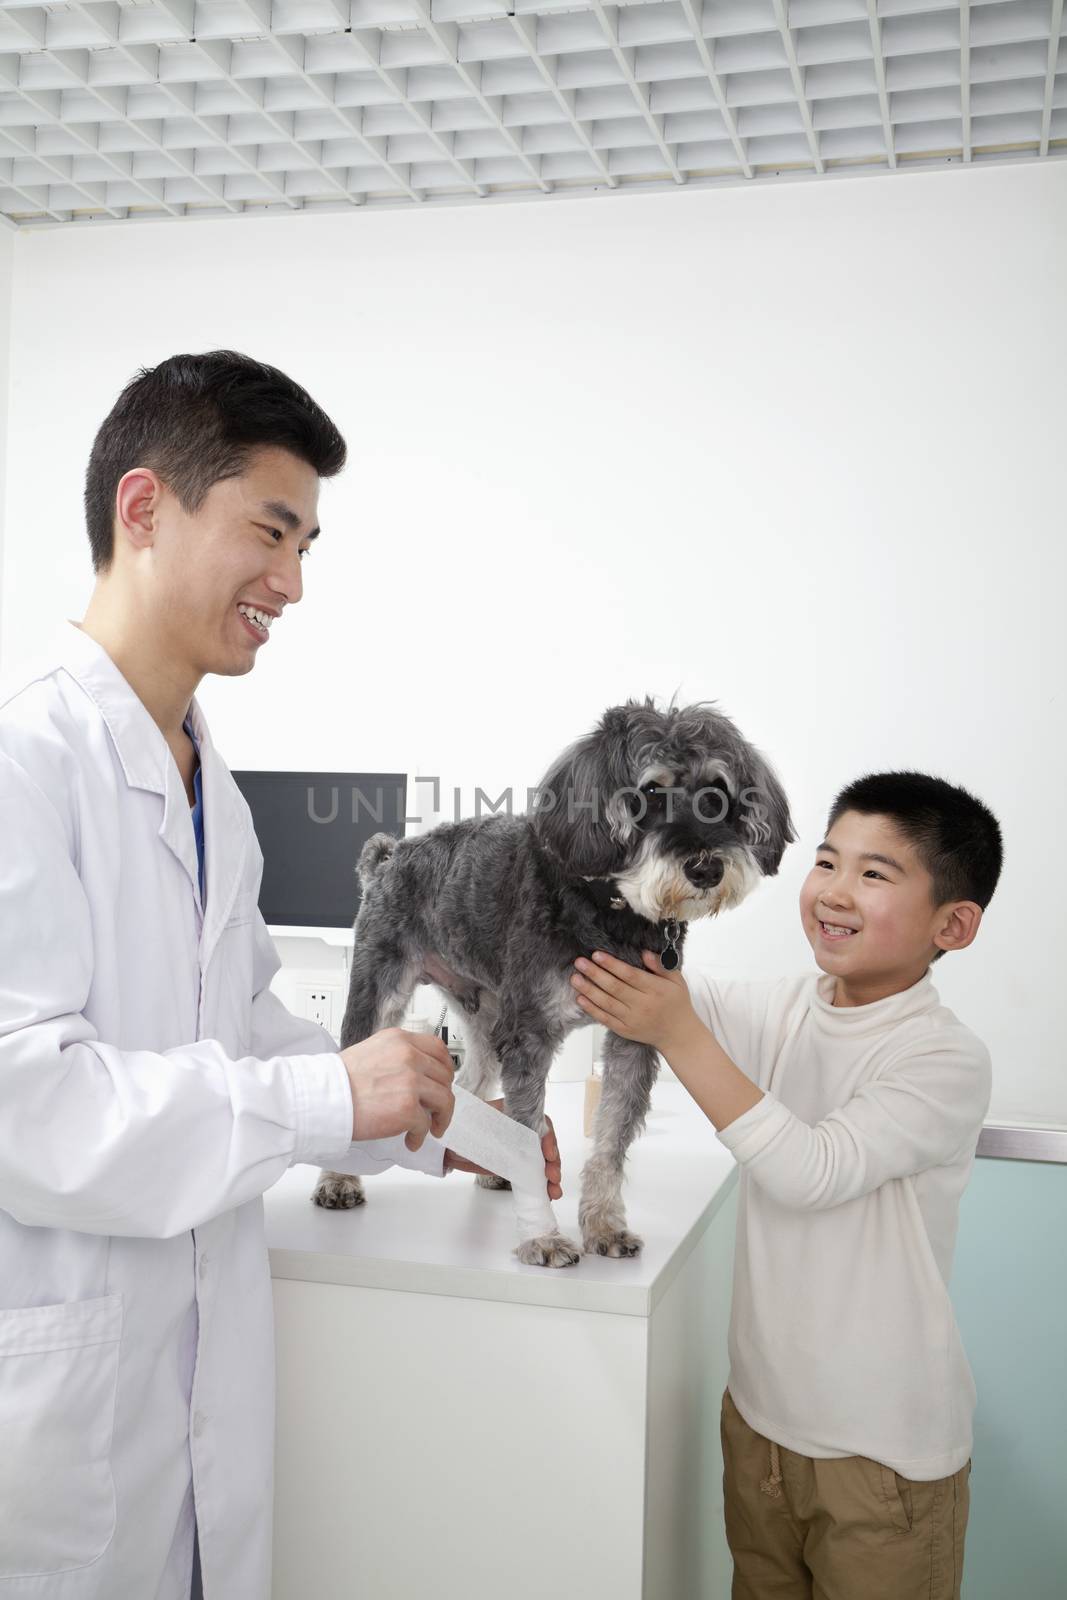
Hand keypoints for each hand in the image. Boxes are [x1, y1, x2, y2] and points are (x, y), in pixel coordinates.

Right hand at [339, 1028, 454, 1150]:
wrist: (321, 1099)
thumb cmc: (338, 1082)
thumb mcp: (371, 1053)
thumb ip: (397, 1058)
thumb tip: (417, 1074)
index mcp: (399, 1040)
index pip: (438, 1048)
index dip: (445, 1068)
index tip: (444, 1081)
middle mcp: (408, 1056)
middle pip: (444, 1076)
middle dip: (443, 1096)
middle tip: (436, 1110)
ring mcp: (410, 1081)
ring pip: (444, 1100)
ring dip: (439, 1118)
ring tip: (429, 1128)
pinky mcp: (408, 1107)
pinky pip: (426, 1124)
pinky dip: (420, 1136)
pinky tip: (410, 1140)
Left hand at [444, 1099, 562, 1199]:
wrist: (448, 1147)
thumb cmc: (463, 1130)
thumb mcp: (481, 1124)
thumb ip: (496, 1129)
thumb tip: (510, 1137)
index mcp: (516, 1114)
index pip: (541, 1123)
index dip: (548, 1138)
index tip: (548, 1154)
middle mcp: (522, 1130)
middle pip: (545, 1144)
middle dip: (553, 1162)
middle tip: (552, 1177)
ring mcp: (520, 1149)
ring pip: (543, 1161)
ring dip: (552, 1176)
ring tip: (554, 1192)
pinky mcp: (515, 1166)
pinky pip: (533, 1174)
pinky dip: (542, 1184)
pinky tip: (548, 1194)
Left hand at [570, 948, 701, 1054]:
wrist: (678, 1035)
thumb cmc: (677, 1003)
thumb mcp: (676, 980)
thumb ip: (661, 966)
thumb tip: (644, 953)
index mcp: (655, 990)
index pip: (630, 975)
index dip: (612, 964)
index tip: (596, 954)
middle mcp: (642, 1005)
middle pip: (614, 987)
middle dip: (595, 974)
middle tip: (579, 962)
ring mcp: (632, 1019)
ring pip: (607, 1003)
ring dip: (588, 990)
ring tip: (575, 978)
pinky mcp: (625, 1030)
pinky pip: (605, 1018)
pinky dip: (592, 1009)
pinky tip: (580, 998)